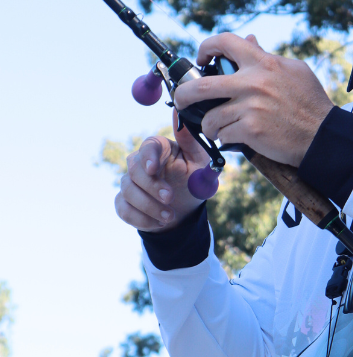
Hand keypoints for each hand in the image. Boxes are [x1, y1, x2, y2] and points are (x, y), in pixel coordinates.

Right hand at [115, 111, 209, 231]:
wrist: (186, 212)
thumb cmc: (195, 182)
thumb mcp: (201, 163)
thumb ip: (191, 140)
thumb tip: (179, 111)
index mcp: (161, 150)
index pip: (148, 146)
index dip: (148, 157)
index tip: (154, 169)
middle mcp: (141, 164)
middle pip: (135, 169)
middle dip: (151, 186)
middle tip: (169, 198)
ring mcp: (130, 183)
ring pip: (128, 191)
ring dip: (149, 206)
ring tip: (170, 217)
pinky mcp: (124, 202)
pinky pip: (124, 209)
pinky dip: (141, 219)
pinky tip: (159, 224)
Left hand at [173, 33, 334, 166]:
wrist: (323, 137)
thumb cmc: (311, 104)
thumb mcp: (294, 71)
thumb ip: (267, 57)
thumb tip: (248, 42)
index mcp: (262, 63)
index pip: (224, 43)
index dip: (206, 48)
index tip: (201, 59)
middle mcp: (252, 83)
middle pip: (201, 86)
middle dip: (184, 95)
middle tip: (182, 101)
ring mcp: (250, 108)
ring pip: (211, 118)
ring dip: (210, 126)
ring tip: (216, 129)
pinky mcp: (251, 132)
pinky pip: (224, 135)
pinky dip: (226, 139)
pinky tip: (233, 139)